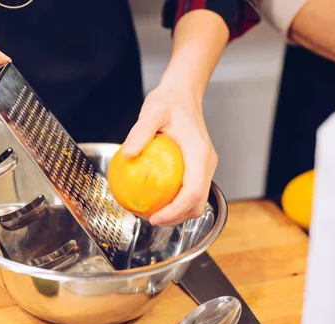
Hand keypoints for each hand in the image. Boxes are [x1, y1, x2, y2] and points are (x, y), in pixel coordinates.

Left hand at [121, 86, 217, 226]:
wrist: (183, 94)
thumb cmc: (170, 101)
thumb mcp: (152, 111)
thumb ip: (140, 132)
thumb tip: (127, 154)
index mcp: (200, 154)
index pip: (193, 193)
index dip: (175, 211)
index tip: (155, 217)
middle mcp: (206, 163)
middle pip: (198, 203)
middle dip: (176, 218)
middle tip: (150, 219)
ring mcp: (204, 166)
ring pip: (196, 201)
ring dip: (177, 213)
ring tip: (152, 213)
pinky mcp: (198, 167)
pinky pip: (189, 190)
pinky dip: (175, 201)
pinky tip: (154, 199)